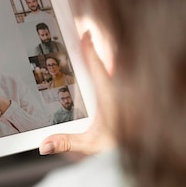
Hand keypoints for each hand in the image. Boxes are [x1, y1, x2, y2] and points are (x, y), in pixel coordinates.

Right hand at [39, 31, 114, 154]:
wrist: (140, 153)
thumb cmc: (118, 147)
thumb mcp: (91, 145)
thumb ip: (67, 142)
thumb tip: (45, 144)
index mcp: (109, 96)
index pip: (97, 67)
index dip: (89, 49)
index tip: (86, 33)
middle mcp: (115, 91)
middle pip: (100, 66)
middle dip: (89, 51)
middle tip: (79, 35)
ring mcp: (119, 94)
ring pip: (106, 73)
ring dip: (95, 62)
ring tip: (82, 49)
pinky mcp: (121, 100)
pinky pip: (108, 82)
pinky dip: (99, 74)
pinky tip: (90, 76)